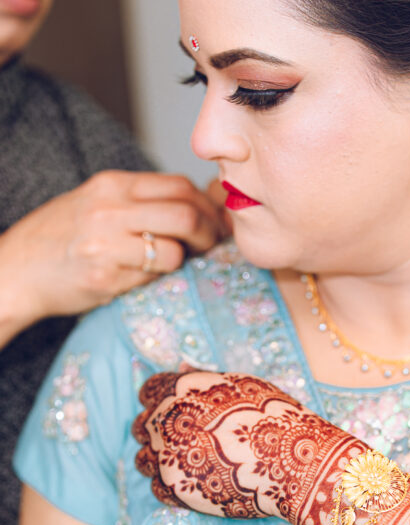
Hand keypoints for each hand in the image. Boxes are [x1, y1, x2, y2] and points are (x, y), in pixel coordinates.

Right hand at [0, 171, 226, 346]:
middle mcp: (109, 208)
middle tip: (210, 247)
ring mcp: (105, 243)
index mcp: (111, 184)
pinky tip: (144, 277)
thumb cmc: (63, 238)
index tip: (215, 222)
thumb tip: (201, 203)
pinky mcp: (104, 276)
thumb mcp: (99, 203)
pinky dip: (158, 279)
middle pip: (185, 215)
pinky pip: (152, 278)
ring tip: (176, 264)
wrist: (17, 269)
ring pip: (174, 251)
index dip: (206, 206)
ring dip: (184, 262)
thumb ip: (143, 202)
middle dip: (209, 234)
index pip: (178, 185)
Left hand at [133, 371, 365, 524]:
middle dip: (158, 434)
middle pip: (142, 426)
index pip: (148, 391)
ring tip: (191, 465)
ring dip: (160, 461)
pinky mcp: (174, 487)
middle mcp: (167, 418)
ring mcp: (167, 454)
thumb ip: (204, 378)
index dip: (159, 403)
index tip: (176, 416)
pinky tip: (197, 484)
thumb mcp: (240, 384)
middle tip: (187, 445)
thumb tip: (181, 367)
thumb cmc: (275, 418)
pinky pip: (157, 489)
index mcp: (181, 388)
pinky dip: (172, 488)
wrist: (295, 461)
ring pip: (143, 459)